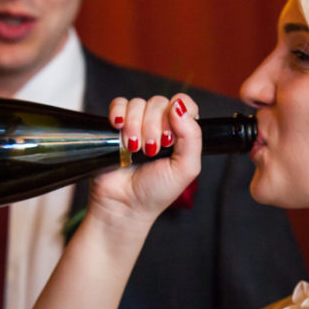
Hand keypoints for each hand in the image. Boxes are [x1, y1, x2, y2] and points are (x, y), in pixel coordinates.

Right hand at [89, 94, 202, 225]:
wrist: (124, 205)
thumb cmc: (156, 191)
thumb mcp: (186, 168)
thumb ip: (192, 137)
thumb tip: (179, 107)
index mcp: (181, 133)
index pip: (185, 104)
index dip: (177, 115)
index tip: (170, 137)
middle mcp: (160, 125)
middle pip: (159, 103)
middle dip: (153, 127)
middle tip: (151, 150)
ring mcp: (137, 124)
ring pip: (138, 103)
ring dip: (135, 125)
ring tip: (134, 149)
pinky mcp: (116, 126)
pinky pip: (118, 103)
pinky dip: (118, 113)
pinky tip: (118, 128)